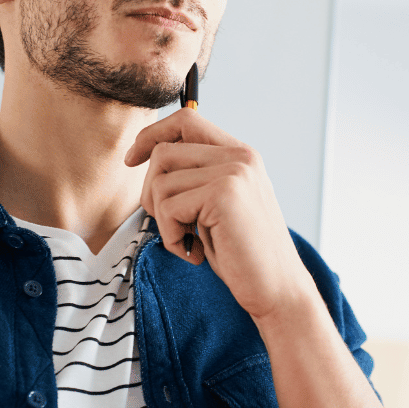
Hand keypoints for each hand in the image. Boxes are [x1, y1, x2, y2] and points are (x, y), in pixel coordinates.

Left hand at [123, 109, 311, 321]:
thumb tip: (148, 156)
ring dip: (163, 220)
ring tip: (189, 240)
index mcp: (239, 154)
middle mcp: (239, 156)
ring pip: (160, 182)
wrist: (277, 288)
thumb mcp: (216, 205)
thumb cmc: (241, 252)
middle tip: (172, 225)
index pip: (186, 119)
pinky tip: (195, 251)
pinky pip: (167, 207)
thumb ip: (195, 176)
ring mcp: (233, 172)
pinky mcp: (223, 194)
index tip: (131, 160)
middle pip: (163, 152)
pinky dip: (170, 236)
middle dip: (151, 192)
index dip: (152, 135)